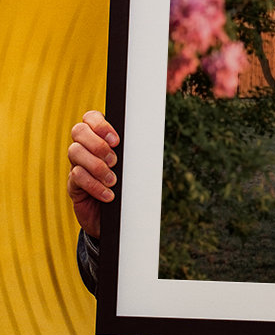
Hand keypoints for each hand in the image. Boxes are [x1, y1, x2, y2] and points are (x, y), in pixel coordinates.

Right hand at [67, 111, 119, 237]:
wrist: (116, 217)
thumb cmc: (126, 186)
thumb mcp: (129, 166)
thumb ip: (130, 152)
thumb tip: (142, 141)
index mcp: (98, 137)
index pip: (90, 117)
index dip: (100, 124)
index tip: (116, 140)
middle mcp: (84, 147)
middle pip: (78, 131)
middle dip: (98, 144)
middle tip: (114, 161)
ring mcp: (76, 164)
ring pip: (75, 152)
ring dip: (96, 166)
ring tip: (112, 180)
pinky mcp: (73, 184)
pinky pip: (76, 176)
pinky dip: (94, 185)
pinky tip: (108, 194)